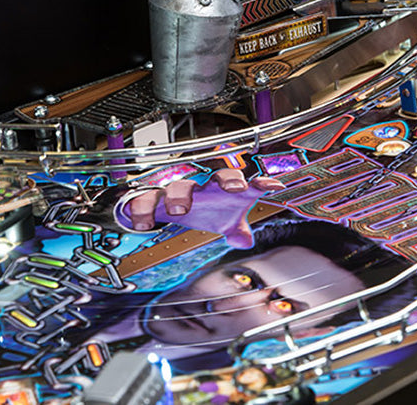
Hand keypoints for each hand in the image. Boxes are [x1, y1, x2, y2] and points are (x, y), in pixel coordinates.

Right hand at [127, 169, 283, 248]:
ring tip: (180, 210)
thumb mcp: (222, 222)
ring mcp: (177, 190)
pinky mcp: (151, 199)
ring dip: (180, 196)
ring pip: (179, 185)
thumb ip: (237, 229)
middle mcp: (201, 187)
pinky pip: (144, 199)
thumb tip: (246, 241)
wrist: (164, 206)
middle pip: (215, 175)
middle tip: (234, 190)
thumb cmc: (200, 208)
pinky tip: (143, 224)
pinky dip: (142, 210)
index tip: (275, 187)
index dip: (259, 184)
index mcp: (221, 190)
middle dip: (226, 180)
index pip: (245, 183)